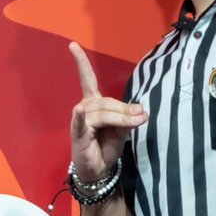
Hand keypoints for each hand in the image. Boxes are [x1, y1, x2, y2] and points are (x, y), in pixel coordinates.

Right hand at [68, 42, 146, 182]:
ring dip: (121, 118)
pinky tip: (79, 111)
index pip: (87, 79)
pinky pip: (82, 124)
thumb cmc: (106, 147)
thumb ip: (128, 118)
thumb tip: (141, 111)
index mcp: (93, 103)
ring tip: (137, 123)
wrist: (98, 170)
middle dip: (125, 110)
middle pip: (107, 102)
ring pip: (104, 113)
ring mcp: (79, 121)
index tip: (72, 45)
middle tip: (143, 117)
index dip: (80, 62)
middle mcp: (84, 108)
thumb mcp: (121, 130)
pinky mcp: (78, 135)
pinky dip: (81, 118)